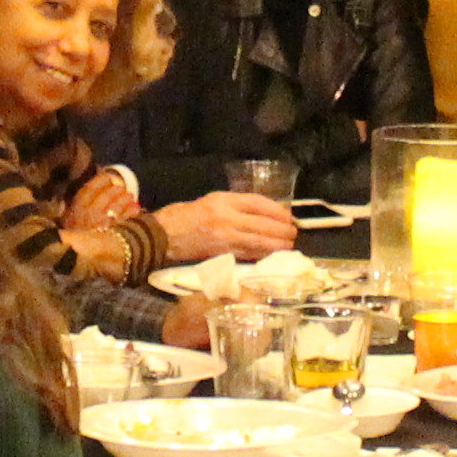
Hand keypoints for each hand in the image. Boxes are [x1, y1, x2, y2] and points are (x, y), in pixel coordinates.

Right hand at [71, 166, 141, 237]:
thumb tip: (92, 191)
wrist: (77, 263)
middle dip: (114, 190)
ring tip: (129, 196)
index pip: (87, 190)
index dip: (99, 181)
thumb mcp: (69, 223)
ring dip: (124, 199)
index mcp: (74, 213)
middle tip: (120, 187)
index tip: (106, 176)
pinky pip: (125, 220)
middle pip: (103, 197)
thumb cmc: (74, 242)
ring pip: (115, 207)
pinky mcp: (113, 236)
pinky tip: (136, 209)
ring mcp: (101, 227)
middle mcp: (87, 218)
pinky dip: (131, 212)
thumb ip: (77, 208)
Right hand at [161, 189, 299, 259]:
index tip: (288, 216)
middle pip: (262, 224)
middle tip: (294, 233)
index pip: (258, 203)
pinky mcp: (222, 254)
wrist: (163, 236)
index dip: (276, 210)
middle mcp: (226, 218)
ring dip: (276, 245)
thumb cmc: (184, 216)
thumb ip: (233, 206)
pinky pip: (248, 254)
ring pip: (258, 242)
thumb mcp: (210, 201)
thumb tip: (259, 214)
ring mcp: (225, 238)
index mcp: (223, 201)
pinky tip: (271, 255)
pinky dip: (262, 254)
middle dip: (281, 230)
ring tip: (288, 245)